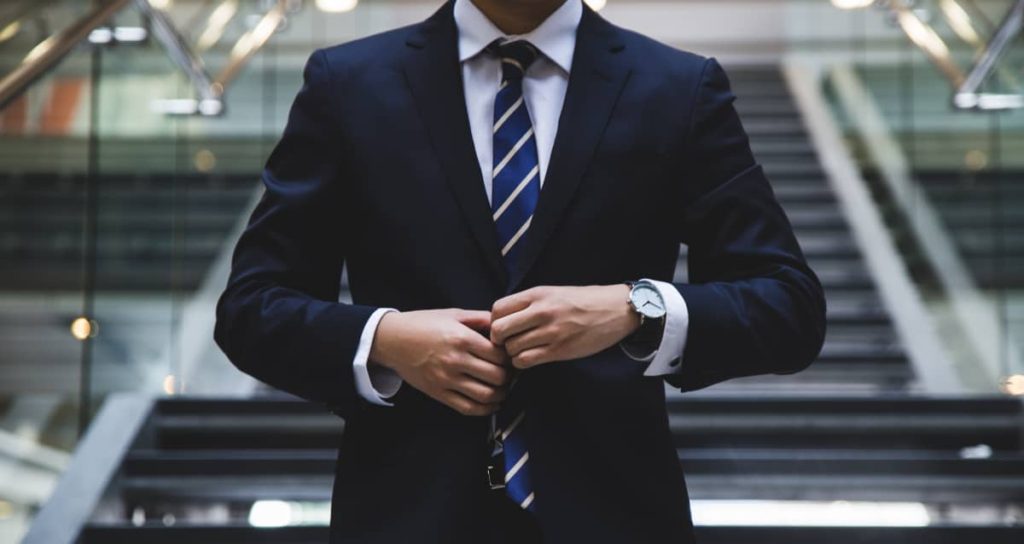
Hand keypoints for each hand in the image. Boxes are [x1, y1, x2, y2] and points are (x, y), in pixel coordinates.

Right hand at [369, 309, 510, 415]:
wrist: (392, 340)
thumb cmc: (423, 324)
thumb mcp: (453, 314)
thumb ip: (480, 318)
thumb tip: (503, 325)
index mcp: (461, 338)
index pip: (499, 355)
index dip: (510, 357)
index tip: (510, 357)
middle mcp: (455, 360)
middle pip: (497, 376)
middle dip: (509, 376)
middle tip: (510, 373)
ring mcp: (446, 379)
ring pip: (486, 395)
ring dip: (501, 394)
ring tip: (503, 388)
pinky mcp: (438, 393)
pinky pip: (467, 408)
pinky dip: (485, 409)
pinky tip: (492, 404)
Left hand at [490, 285, 640, 368]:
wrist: (616, 310)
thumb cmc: (583, 301)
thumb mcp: (553, 292)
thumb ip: (529, 303)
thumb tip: (502, 319)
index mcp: (537, 294)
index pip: (497, 309)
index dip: (494, 321)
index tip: (503, 327)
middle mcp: (541, 311)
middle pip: (499, 330)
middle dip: (499, 340)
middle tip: (507, 343)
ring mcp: (550, 332)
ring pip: (511, 349)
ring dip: (512, 353)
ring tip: (522, 350)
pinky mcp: (559, 350)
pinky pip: (526, 361)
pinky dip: (523, 363)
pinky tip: (531, 358)